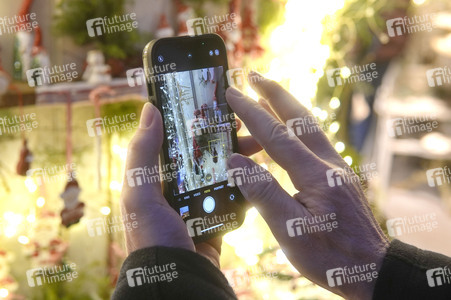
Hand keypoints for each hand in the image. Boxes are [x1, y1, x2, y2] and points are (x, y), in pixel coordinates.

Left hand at [120, 102, 260, 267]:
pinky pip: (232, 198)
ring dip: (237, 160)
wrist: (177, 279)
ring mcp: (198, 205)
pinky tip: (257, 172)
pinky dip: (244, 186)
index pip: (176, 144)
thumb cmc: (151, 237)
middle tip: (243, 129)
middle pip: (203, 157)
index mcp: (156, 180)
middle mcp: (176, 190)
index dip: (194, 126)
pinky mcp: (215, 219)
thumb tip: (150, 109)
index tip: (214, 111)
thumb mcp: (139, 194)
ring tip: (255, 147)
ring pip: (220, 175)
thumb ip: (142, 154)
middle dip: (223, 141)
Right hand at [225, 72, 388, 299]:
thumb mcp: (290, 230)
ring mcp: (336, 169)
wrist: (373, 269)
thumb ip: (262, 192)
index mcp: (315, 175)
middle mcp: (329, 164)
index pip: (276, 135)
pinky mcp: (338, 177)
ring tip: (265, 97)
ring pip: (309, 127)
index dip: (252, 112)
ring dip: (286, 107)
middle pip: (299, 119)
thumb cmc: (332, 256)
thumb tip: (236, 162)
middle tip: (254, 75)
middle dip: (274, 94)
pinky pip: (314, 141)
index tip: (232, 93)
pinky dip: (296, 127)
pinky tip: (288, 132)